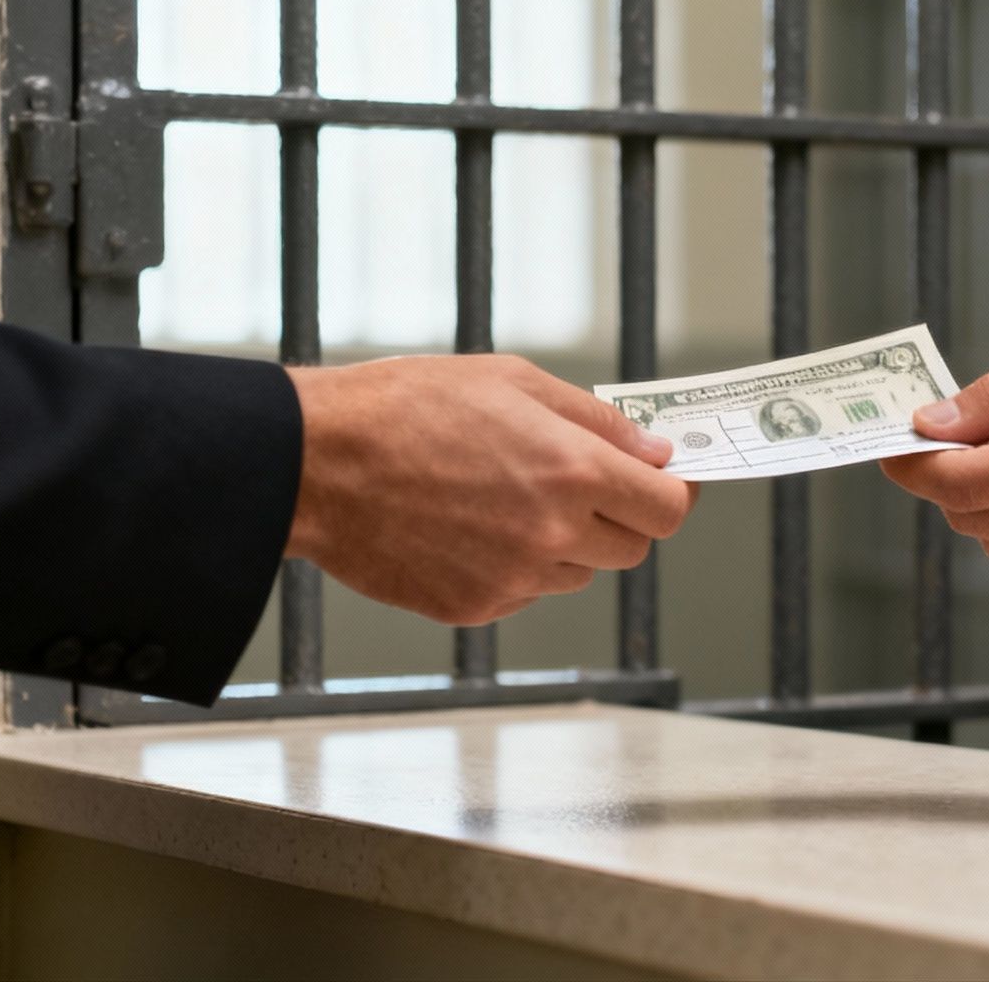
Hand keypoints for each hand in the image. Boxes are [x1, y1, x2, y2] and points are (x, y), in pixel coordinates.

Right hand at [283, 355, 697, 624]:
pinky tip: (467, 525)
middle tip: (576, 481)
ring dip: (565, 542)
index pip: (667, 509)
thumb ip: (597, 422)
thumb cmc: (409, 406)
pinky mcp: (473, 607)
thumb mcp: (513, 381)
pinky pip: (523, 592)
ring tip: (504, 497)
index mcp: (573, 472)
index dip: (672, 494)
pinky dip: (514, 565)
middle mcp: (552, 533)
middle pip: (631, 548)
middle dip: (618, 516)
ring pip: (577, 573)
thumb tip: (654, 453)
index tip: (664, 481)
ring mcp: (513, 579)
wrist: (317, 462)